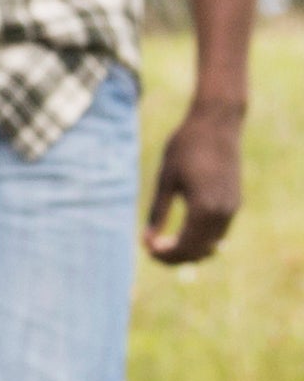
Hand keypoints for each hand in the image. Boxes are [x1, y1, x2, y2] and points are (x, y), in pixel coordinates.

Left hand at [145, 98, 243, 263]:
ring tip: (163, 243)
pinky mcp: (235, 202)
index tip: (145, 248)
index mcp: (203, 208)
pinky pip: (218, 232)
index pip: (185, 247)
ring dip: (189, 249)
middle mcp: (223, 212)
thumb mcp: (165, 180)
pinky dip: (201, 238)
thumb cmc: (185, 147)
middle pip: (199, 251)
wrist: (216, 123)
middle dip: (175, 256)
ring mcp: (233, 208)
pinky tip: (181, 232)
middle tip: (151, 249)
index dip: (164, 255)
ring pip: (211, 244)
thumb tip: (147, 240)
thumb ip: (158, 212)